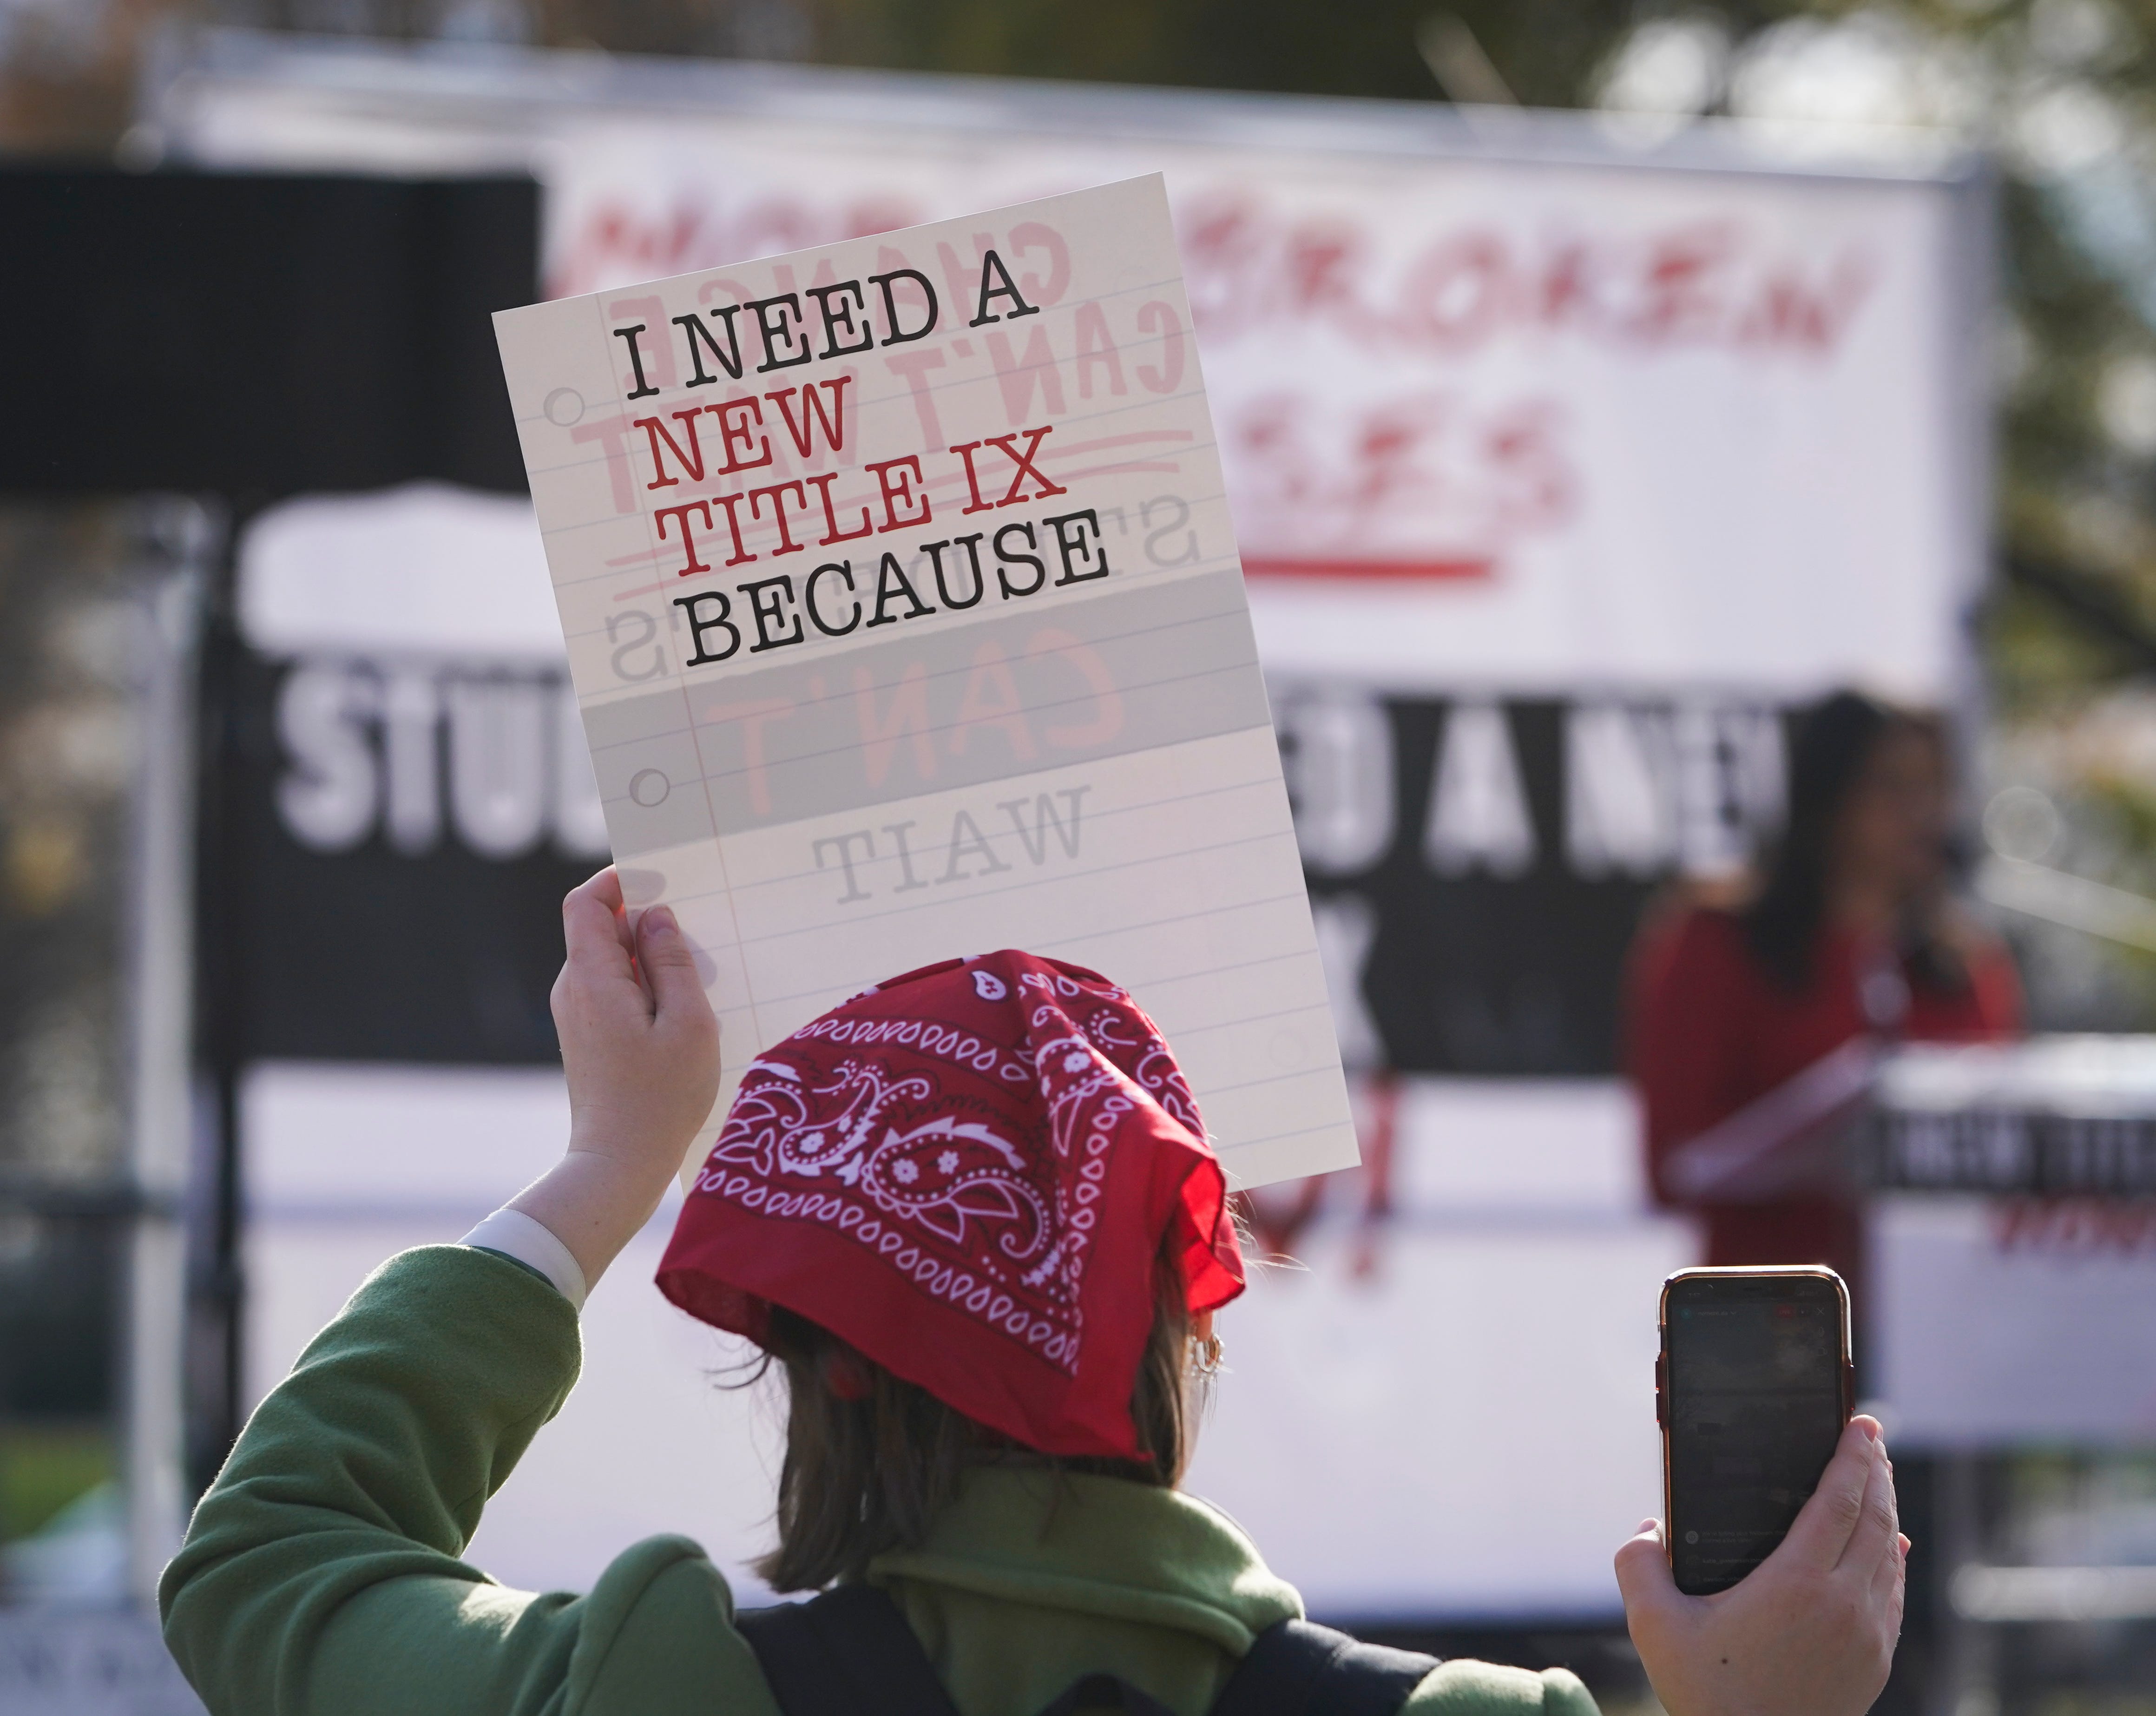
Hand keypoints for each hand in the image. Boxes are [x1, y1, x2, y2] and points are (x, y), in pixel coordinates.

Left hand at [508, 868, 720, 1290]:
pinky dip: (645, 987)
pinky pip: (613, 990)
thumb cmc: (660, 1098)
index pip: (585, 902)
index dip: (619, 881)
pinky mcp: (587, 1036)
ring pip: (611, 961)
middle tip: (699, 941)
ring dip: (652, 960)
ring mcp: (577, 1014)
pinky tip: (679, 1017)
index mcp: (591, 978)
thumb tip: (656, 917)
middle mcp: (573, 990)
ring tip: (696, 988)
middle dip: (647, 923)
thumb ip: (673, 962)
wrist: (618, 1165)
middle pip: (600, 929)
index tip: (664, 882)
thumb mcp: (688, 1023)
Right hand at [1616, 1416, 1906, 1715]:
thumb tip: (1648, 1528)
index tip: (1862, 1424)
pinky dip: (1894, 1556)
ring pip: (1891, 1554)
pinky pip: (1893, 1593)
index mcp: (1797, 1584)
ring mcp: (1867, 1635)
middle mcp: (1844, 1604)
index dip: (1854, 1456)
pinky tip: (1890, 1544)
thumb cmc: (1707, 1694)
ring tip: (1875, 1480)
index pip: (1841, 1501)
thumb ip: (1639, 1565)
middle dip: (1876, 1471)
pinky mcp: (1875, 1661)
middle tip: (1869, 1438)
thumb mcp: (1655, 1627)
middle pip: (1877, 1519)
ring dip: (1887, 1510)